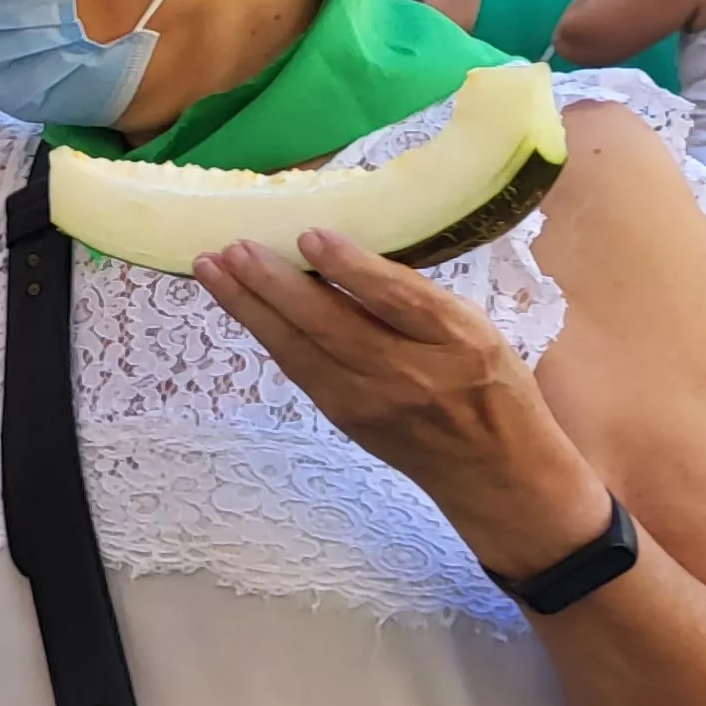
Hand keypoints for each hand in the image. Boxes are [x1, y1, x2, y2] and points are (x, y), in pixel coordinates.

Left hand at [192, 231, 605, 575]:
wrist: (494, 472)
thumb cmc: (491, 385)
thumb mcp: (476, 329)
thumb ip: (415, 299)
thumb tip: (343, 253)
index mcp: (458, 340)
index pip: (398, 299)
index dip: (351, 267)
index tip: (309, 234)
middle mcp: (411, 373)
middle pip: (332, 325)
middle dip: (274, 284)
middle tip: (231, 247)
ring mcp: (370, 402)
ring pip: (300, 349)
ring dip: (250, 307)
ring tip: (211, 269)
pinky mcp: (344, 418)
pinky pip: (298, 369)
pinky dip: (266, 335)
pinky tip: (239, 307)